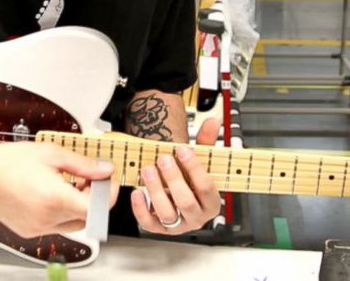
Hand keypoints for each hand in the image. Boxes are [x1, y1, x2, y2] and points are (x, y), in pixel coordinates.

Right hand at [0, 142, 114, 237]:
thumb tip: (105, 170)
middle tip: (88, 178)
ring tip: (67, 183)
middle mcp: (46, 219)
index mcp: (54, 199)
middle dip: (93, 198)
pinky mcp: (28, 231)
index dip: (107, 195)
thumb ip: (83, 164)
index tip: (106, 181)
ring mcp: (37, 228)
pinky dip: (61, 212)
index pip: (97, 209)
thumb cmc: (9, 160)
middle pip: (87, 217)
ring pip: (72, 223)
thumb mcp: (52, 154)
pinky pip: (55, 225)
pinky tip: (51, 193)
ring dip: (78, 206)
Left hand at [130, 117, 221, 233]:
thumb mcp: (200, 161)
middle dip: (173, 178)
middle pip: (186, 202)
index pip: (206, 187)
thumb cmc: (191, 179)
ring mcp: (178, 224)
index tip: (182, 150)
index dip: (194, 168)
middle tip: (163, 159)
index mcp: (211, 202)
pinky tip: (137, 192)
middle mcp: (196, 216)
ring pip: (168, 213)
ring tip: (149, 170)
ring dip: (156, 190)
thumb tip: (212, 121)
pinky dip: (141, 208)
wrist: (178, 193)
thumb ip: (206, 141)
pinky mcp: (158, 228)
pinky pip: (148, 223)